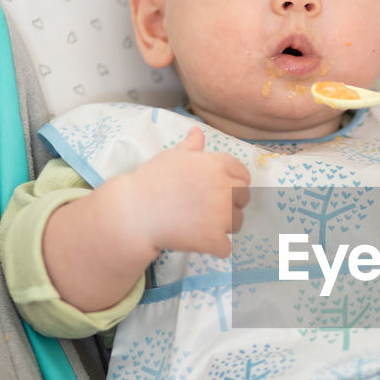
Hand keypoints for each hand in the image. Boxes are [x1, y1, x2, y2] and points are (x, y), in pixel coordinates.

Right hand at [123, 125, 250, 259]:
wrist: (135, 212)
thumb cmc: (151, 180)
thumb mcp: (172, 156)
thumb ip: (191, 145)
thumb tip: (197, 131)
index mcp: (217, 166)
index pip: (243, 174)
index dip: (234, 181)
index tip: (221, 189)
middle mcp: (225, 189)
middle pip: (244, 198)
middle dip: (232, 203)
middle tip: (208, 208)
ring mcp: (221, 216)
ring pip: (238, 223)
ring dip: (225, 226)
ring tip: (201, 224)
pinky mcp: (214, 240)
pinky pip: (226, 248)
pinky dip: (215, 248)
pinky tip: (200, 242)